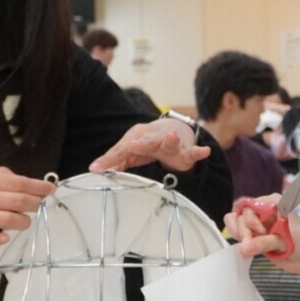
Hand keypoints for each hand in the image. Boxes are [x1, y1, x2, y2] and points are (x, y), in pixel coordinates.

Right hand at [0, 166, 54, 248]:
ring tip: (25, 220)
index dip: (38, 187)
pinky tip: (6, 237)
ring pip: (7, 220)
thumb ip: (8, 177)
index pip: (18, 183)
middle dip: (34, 204)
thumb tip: (36, 185)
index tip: (50, 190)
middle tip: (38, 205)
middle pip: (16, 201)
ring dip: (23, 221)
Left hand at [89, 119, 208, 172]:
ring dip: (171, 139)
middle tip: (132, 146)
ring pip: (170, 142)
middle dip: (140, 144)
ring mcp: (171, 144)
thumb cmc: (148, 144)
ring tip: (173, 136)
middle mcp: (154, 139)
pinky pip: (193, 152)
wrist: (175, 130)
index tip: (96, 169)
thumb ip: (116, 160)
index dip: (109, 160)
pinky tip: (204, 151)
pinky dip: (199, 152)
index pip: (122, 150)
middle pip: (146, 142)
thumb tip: (95, 170)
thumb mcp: (131, 152)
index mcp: (137, 139)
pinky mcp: (186, 152)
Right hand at [225, 196, 299, 274]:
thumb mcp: (287, 242)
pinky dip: (239, 240)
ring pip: (235, 223)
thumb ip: (265, 243)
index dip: (250, 220)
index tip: (260, 233)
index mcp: (272, 203)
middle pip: (240, 215)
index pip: (249, 205)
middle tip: (251, 247)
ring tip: (250, 248)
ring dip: (239, 235)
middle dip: (243, 232)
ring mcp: (257, 223)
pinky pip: (238, 233)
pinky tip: (247, 248)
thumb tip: (243, 248)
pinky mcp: (254, 235)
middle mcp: (262, 210)